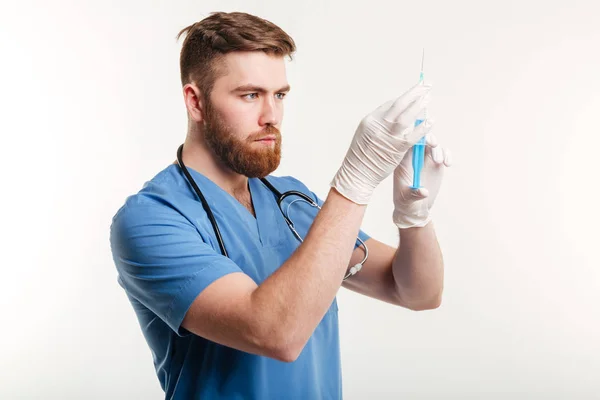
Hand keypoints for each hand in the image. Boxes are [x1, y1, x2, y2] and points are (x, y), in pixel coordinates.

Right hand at [330, 83, 433, 204]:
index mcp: (370, 120)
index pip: (390, 104)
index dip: (404, 98)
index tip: (414, 94)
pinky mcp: (397, 148)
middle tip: (426, 85)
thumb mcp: (364, 135)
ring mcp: (388, 136)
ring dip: (420, 105)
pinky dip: (423, 127)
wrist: (357, 174)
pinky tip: (431, 121)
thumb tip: (392, 118)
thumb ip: (378, 126)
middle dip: (415, 92)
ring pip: (408, 116)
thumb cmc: (360, 158)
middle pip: (400, 103)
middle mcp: (379, 125)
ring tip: (429, 97)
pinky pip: (414, 134)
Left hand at [392, 132, 451, 227]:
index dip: (415, 137)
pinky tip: (448, 165)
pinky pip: (443, 153)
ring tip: (440, 162)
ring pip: (433, 145)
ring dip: (438, 150)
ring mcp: (425, 160)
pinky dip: (447, 155)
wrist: (415, 208)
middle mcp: (414, 157)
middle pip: (421, 139)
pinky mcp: (436, 164)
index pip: (407, 143)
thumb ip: (414, 194)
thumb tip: (424, 192)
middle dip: (429, 138)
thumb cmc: (406, 202)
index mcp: (402, 161)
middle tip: (434, 145)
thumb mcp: (407, 199)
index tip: (421, 140)